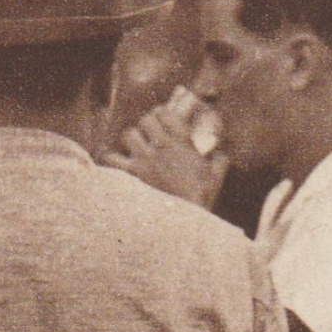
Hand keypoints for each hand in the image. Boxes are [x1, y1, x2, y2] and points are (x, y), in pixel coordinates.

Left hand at [103, 103, 228, 209]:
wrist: (184, 219)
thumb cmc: (202, 197)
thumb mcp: (217, 175)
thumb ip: (219, 159)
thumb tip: (219, 152)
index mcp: (181, 142)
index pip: (165, 113)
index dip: (163, 113)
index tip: (164, 117)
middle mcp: (160, 146)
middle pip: (145, 120)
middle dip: (148, 123)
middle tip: (151, 131)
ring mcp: (143, 159)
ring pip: (128, 134)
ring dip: (133, 138)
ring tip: (137, 146)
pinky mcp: (131, 175)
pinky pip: (112, 158)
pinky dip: (113, 158)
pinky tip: (118, 160)